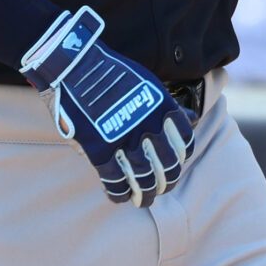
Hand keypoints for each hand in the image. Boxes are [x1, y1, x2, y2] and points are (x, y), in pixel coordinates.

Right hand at [20, 5, 195, 205]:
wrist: (73, 66)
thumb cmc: (110, 73)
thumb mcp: (148, 83)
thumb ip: (167, 106)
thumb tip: (191, 119)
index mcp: (163, 108)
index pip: (184, 143)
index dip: (180, 158)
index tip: (173, 164)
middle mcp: (148, 126)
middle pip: (167, 166)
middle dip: (166, 182)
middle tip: (160, 188)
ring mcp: (124, 140)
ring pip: (144, 179)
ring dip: (145, 194)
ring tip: (142, 200)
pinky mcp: (99, 150)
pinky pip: (114, 182)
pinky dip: (118, 194)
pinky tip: (118, 197)